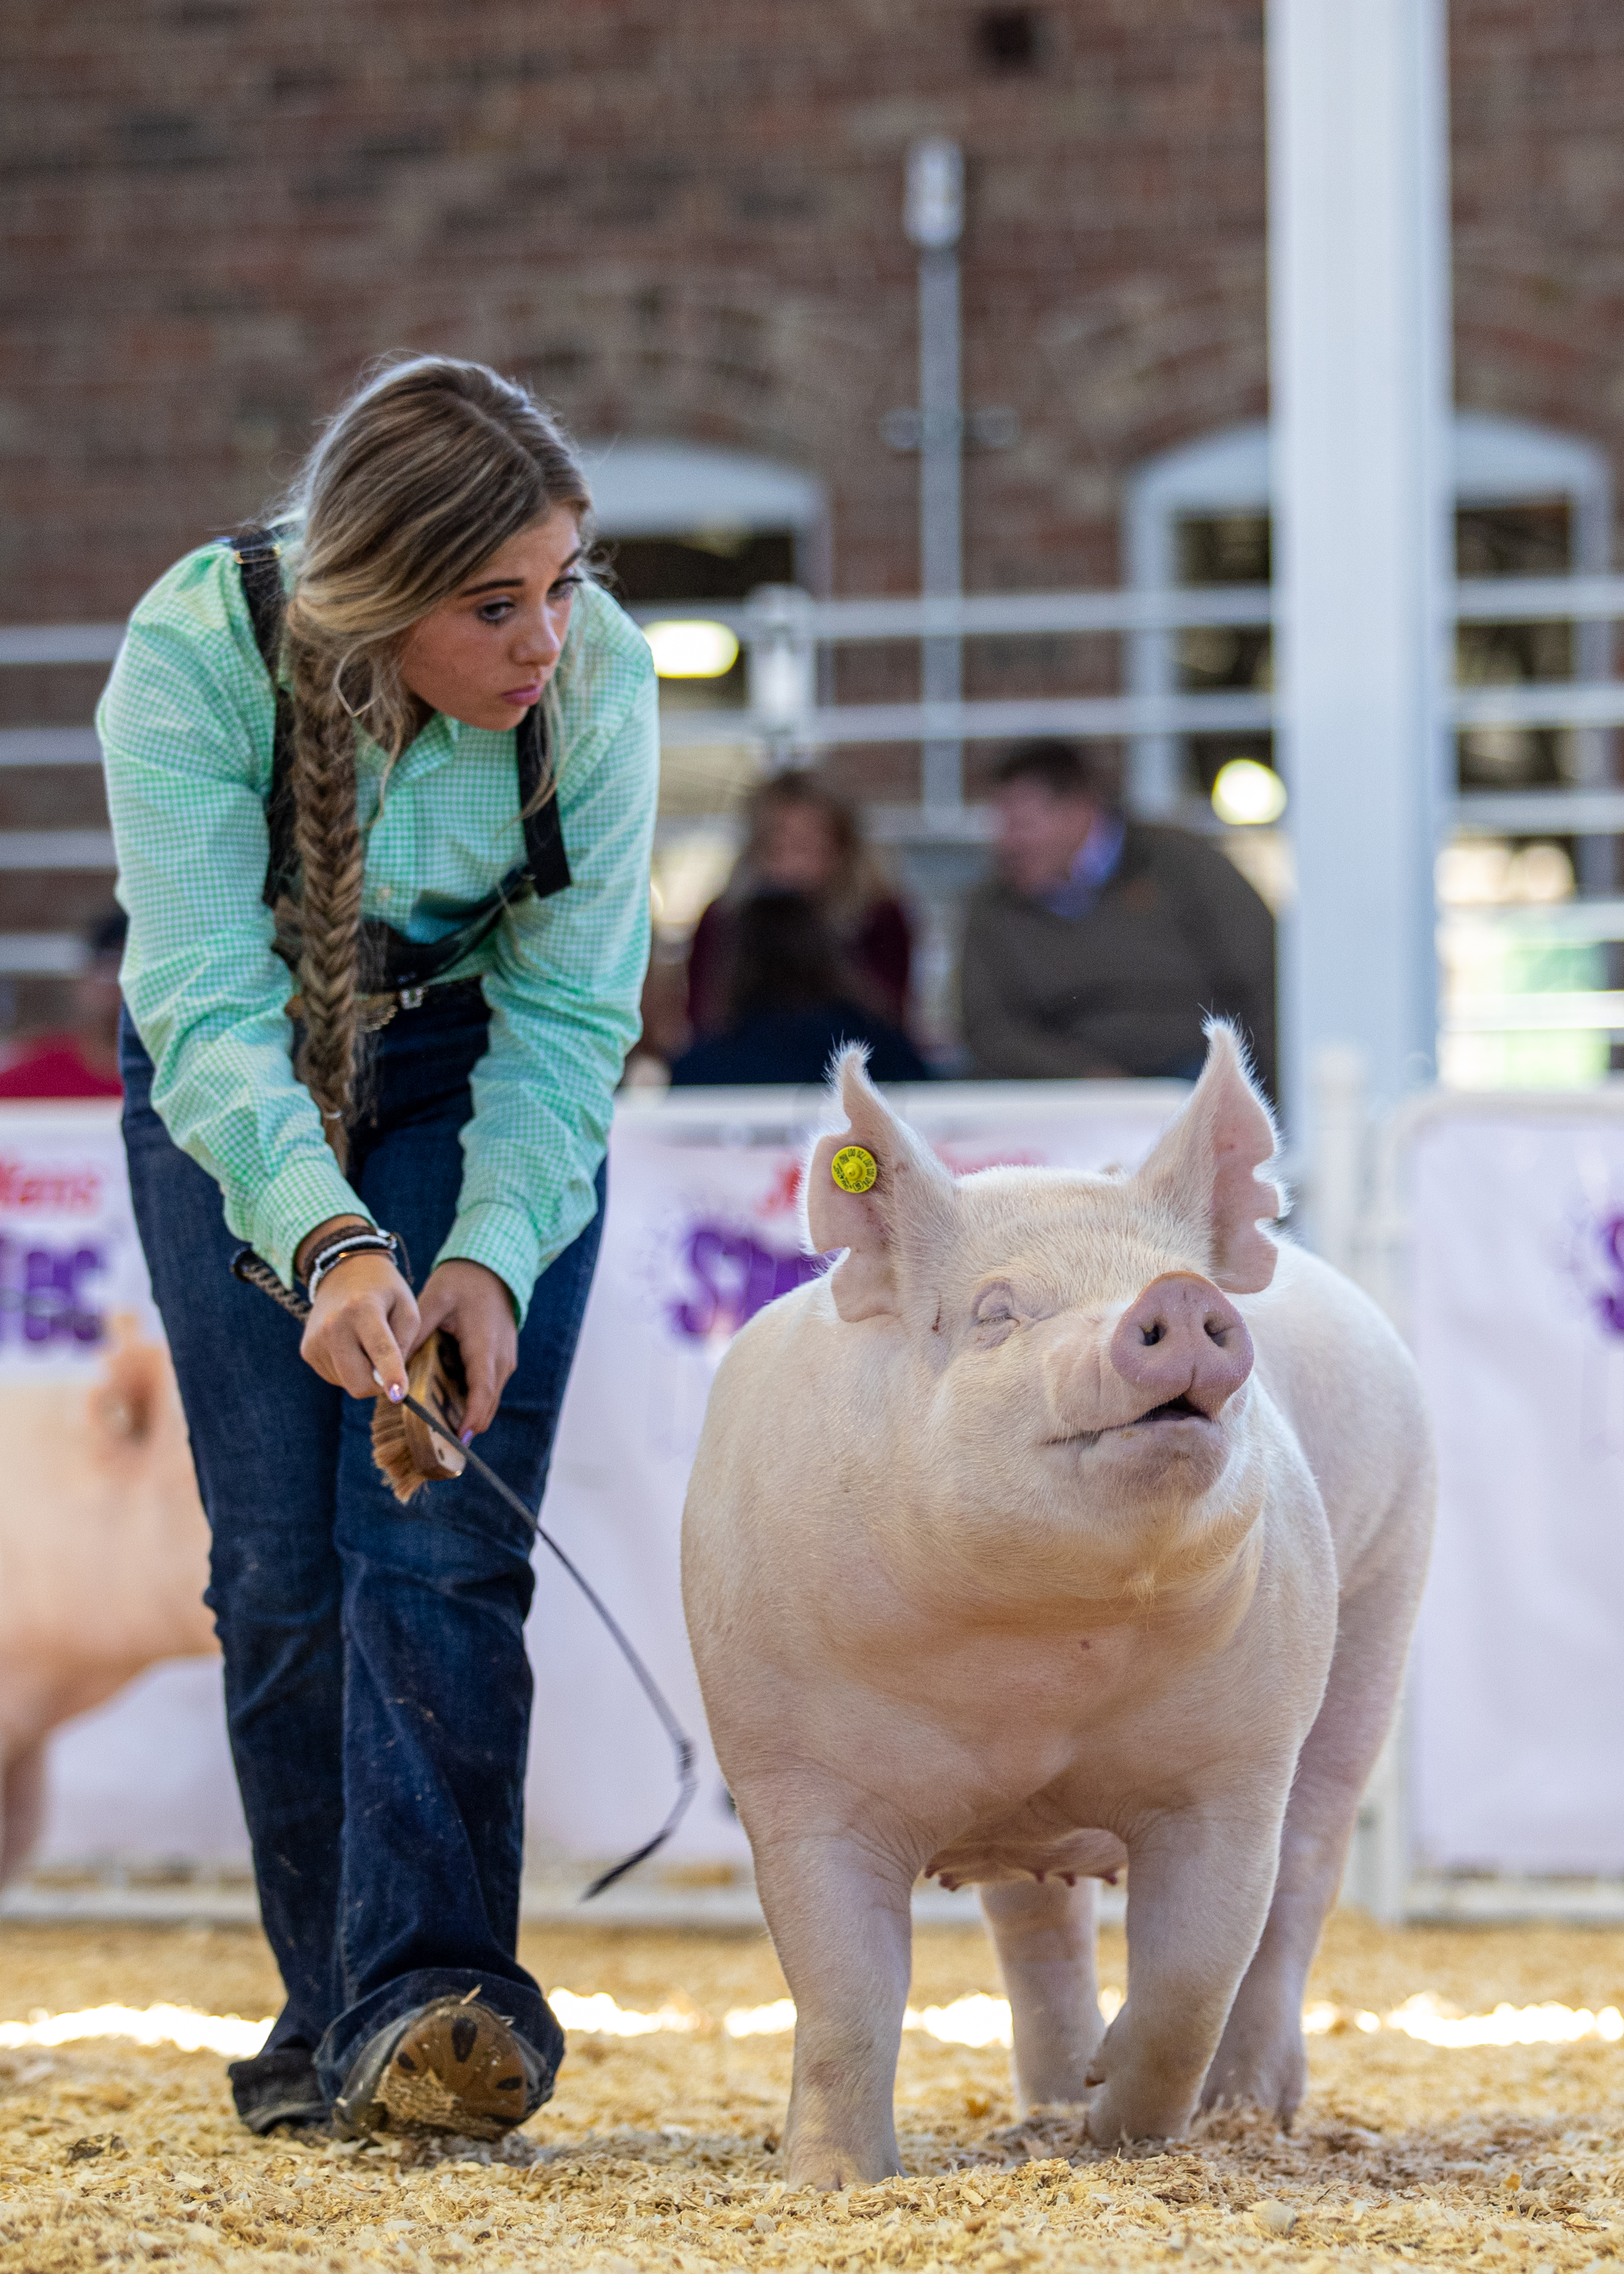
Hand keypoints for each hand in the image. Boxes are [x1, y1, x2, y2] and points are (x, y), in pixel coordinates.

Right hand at [300, 1251, 419, 1402]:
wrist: (344, 1272)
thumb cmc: (384, 1291)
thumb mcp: (407, 1308)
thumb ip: (405, 1344)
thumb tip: (388, 1384)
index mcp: (363, 1309)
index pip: (380, 1350)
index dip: (391, 1376)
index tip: (399, 1396)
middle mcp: (333, 1326)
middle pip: (360, 1382)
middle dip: (379, 1384)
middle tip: (388, 1364)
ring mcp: (315, 1340)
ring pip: (349, 1383)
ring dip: (364, 1372)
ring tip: (365, 1341)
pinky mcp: (307, 1351)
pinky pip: (336, 1378)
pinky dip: (349, 1368)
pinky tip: (350, 1344)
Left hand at [410, 1260, 517, 1438]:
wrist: (492, 1268)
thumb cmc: (461, 1282)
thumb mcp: (434, 1301)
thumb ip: (414, 1332)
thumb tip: (390, 1363)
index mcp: (485, 1345)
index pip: (481, 1391)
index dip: (470, 1418)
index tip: (455, 1439)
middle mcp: (501, 1359)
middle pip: (488, 1404)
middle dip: (465, 1425)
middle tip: (436, 1442)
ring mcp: (505, 1361)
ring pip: (490, 1399)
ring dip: (468, 1414)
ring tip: (437, 1428)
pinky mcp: (502, 1361)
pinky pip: (488, 1389)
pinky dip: (472, 1401)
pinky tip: (446, 1404)